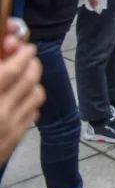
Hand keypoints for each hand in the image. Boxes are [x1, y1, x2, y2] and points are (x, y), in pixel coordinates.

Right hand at [0, 27, 44, 163]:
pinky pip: (33, 113)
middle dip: (32, 64)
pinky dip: (30, 102)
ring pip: (36, 95)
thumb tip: (4, 58)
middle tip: (28, 58)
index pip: (12, 69)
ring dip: (34, 82)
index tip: (26, 47)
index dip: (23, 54)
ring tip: (25, 77)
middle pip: (30, 79)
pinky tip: (19, 100)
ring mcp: (10, 128)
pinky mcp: (14, 140)